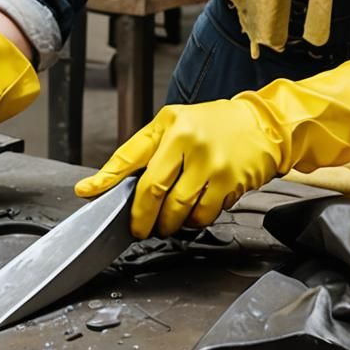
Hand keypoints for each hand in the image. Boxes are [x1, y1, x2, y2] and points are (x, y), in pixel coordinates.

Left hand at [74, 98, 281, 237]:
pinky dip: (195, 220)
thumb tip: (111, 178)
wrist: (262, 124)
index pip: (130, 155)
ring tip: (170, 219)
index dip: (106, 178)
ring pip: (177, 209)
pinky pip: (202, 215)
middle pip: (153, 191)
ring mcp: (210, 163)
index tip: (86, 191)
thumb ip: (146, 148)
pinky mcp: (230, 182)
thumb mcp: (176, 122)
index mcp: (170, 124)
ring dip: (169, 223)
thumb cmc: (214, 124)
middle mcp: (189, 141)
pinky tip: (197, 208)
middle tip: (140, 227)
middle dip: (141, 218)